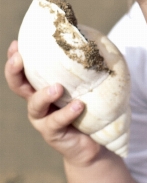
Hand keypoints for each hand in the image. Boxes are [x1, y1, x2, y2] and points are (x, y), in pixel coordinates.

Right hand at [5, 40, 100, 165]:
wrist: (94, 143)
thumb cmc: (90, 108)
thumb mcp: (86, 86)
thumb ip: (85, 68)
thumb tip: (95, 39)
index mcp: (42, 86)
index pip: (24, 69)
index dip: (16, 57)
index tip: (16, 43)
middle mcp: (38, 102)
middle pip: (17, 85)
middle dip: (14, 71)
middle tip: (20, 59)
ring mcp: (43, 119)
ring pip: (35, 105)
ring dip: (44, 95)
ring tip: (58, 87)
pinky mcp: (52, 134)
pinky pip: (57, 122)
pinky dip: (68, 113)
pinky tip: (79, 105)